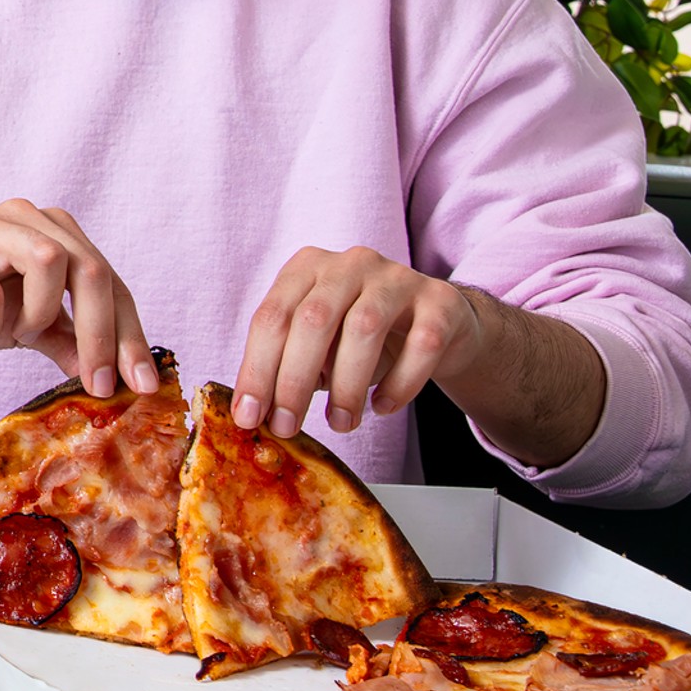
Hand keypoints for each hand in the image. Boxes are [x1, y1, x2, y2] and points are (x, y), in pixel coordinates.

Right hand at [0, 199, 158, 397]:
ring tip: (17, 332)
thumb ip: (70, 342)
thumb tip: (116, 375)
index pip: (111, 282)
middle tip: (96, 383)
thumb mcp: (29, 330)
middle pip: (89, 268)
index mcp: (56, 232)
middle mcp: (28, 216)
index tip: (141, 385)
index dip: (130, 336)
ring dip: (38, 314)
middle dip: (100, 334)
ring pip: (47, 261)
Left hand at [228, 246, 492, 440]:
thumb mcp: (319, 346)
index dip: (256, 369)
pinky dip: (400, 382)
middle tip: (288, 426)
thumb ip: (287, 367)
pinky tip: (384, 408)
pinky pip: (421, 344)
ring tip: (341, 423)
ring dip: (347, 386)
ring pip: (363, 328)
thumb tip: (256, 413)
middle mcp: (350, 264)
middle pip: (312, 320)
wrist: (438, 326)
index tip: (249, 416)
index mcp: (307, 268)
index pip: (271, 317)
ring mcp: (398, 278)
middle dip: (294, 381)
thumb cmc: (362, 339)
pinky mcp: (441, 302)